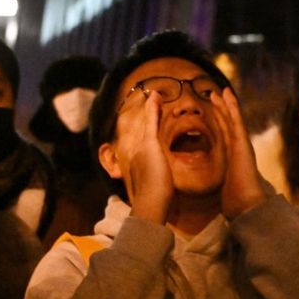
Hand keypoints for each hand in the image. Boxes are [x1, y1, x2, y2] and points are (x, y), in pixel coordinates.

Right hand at [122, 90, 173, 224]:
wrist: (151, 204)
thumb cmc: (155, 202)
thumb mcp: (156, 189)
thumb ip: (156, 184)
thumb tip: (161, 190)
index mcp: (138, 161)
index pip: (143, 141)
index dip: (148, 129)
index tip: (149, 120)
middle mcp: (136, 151)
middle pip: (144, 128)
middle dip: (148, 114)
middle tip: (151, 98)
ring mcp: (142, 147)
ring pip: (148, 123)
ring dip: (151, 107)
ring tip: (154, 94)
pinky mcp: (149, 144)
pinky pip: (152, 121)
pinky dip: (153, 108)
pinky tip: (155, 96)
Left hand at [211, 87, 270, 218]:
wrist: (247, 204)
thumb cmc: (237, 201)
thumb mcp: (227, 191)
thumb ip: (227, 187)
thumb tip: (224, 194)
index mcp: (233, 159)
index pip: (224, 136)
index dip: (219, 123)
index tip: (212, 112)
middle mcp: (238, 149)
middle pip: (228, 124)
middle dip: (221, 109)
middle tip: (214, 94)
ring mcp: (241, 144)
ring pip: (232, 119)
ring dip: (226, 104)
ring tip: (219, 90)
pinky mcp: (242, 142)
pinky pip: (236, 120)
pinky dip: (232, 106)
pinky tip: (227, 95)